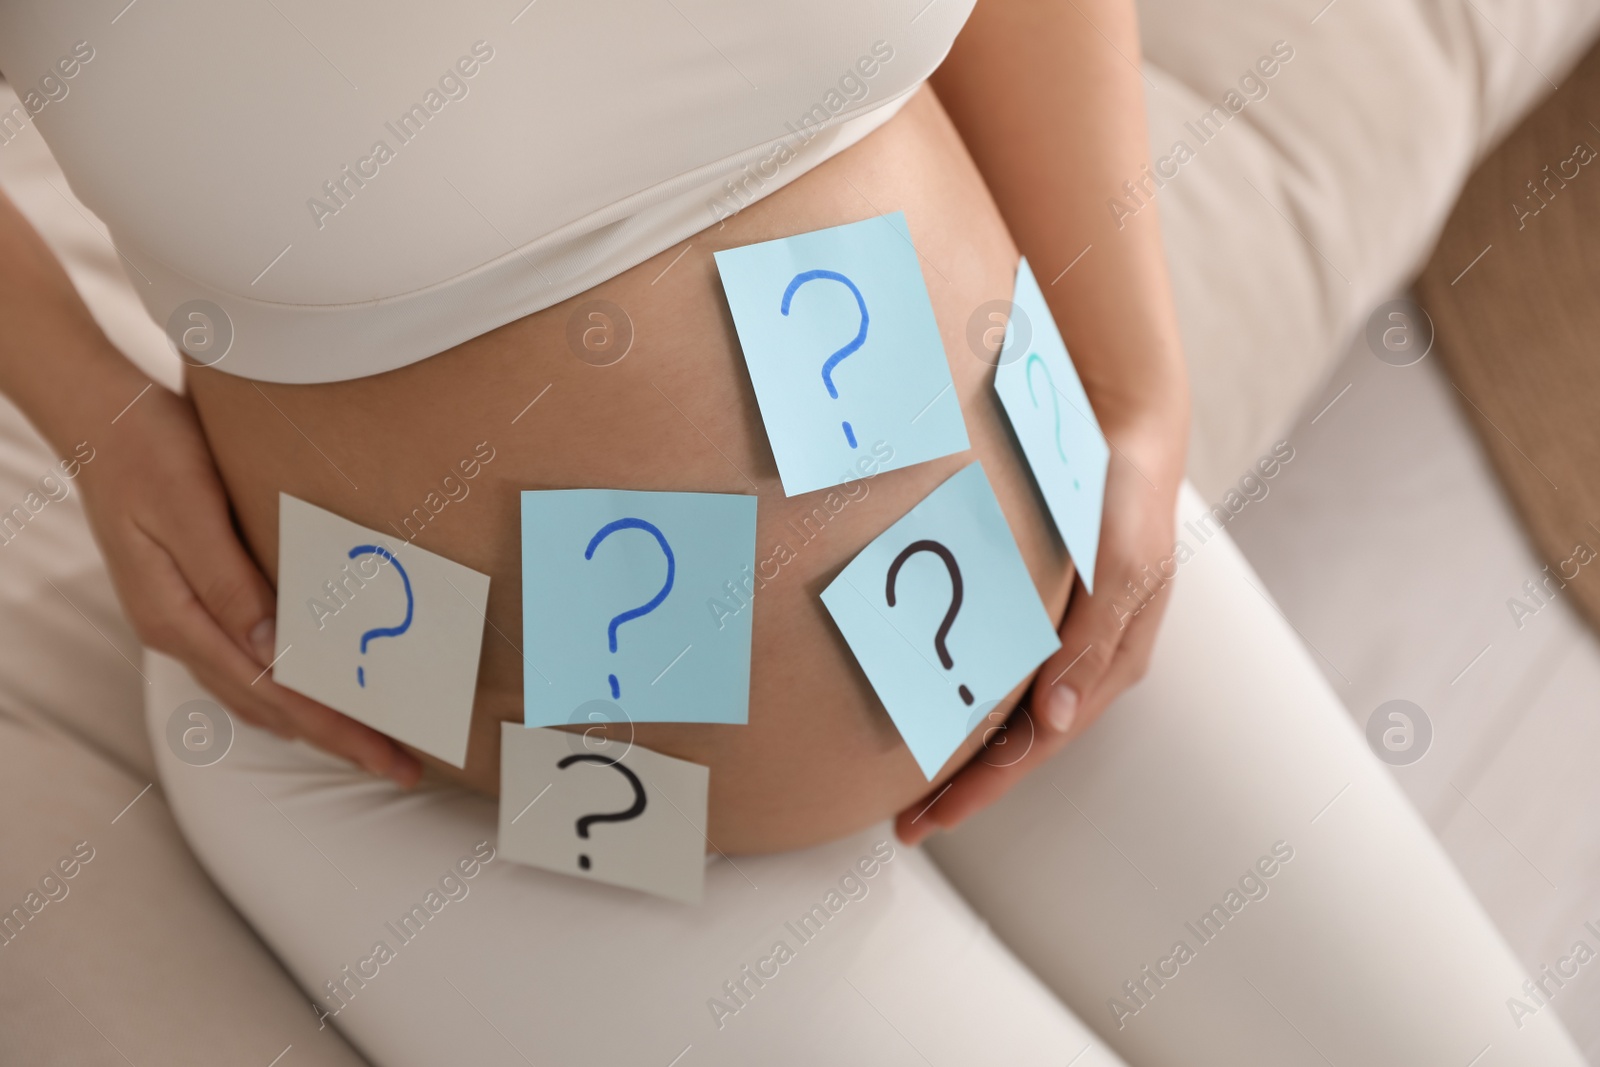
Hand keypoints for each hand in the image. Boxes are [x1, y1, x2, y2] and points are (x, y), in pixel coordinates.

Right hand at [79, 378, 421, 785]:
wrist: (102, 418)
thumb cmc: (150, 451)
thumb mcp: (190, 509)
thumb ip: (229, 581)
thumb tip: (274, 649)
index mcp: (178, 617)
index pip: (273, 693)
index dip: (335, 729)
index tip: (385, 758)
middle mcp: (178, 631)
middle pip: (269, 706)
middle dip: (337, 739)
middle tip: (400, 766)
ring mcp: (179, 620)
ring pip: (255, 694)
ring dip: (312, 722)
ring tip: (368, 741)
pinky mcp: (188, 602)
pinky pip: (243, 666)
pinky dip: (284, 690)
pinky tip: (311, 691)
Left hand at [896, 413, 1183, 844]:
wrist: (1126, 428)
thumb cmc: (1125, 496)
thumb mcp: (1122, 562)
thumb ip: (1093, 635)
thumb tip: (1055, 716)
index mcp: (1110, 664)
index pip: (1038, 745)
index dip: (986, 787)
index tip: (933, 817)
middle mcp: (1085, 663)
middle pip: (1019, 745)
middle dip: (967, 787)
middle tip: (906, 823)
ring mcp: (1064, 641)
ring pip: (1008, 716)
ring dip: (963, 752)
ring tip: (908, 785)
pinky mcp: (1042, 611)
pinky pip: (1001, 673)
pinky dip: (968, 701)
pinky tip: (933, 710)